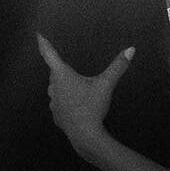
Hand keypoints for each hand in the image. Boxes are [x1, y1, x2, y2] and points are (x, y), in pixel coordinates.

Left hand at [37, 34, 132, 152]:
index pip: (50, 55)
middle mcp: (54, 87)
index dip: (44, 44)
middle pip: (55, 72)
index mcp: (63, 76)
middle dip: (60, 68)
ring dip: (63, 85)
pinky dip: (65, 101)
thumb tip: (131, 49)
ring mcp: (53, 102)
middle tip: (67, 65)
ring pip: (56, 88)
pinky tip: (75, 105)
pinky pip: (59, 103)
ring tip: (75, 87)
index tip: (38, 35)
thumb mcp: (106, 85)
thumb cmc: (93, 107)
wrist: (85, 135)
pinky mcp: (56, 115)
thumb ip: (118, 66)